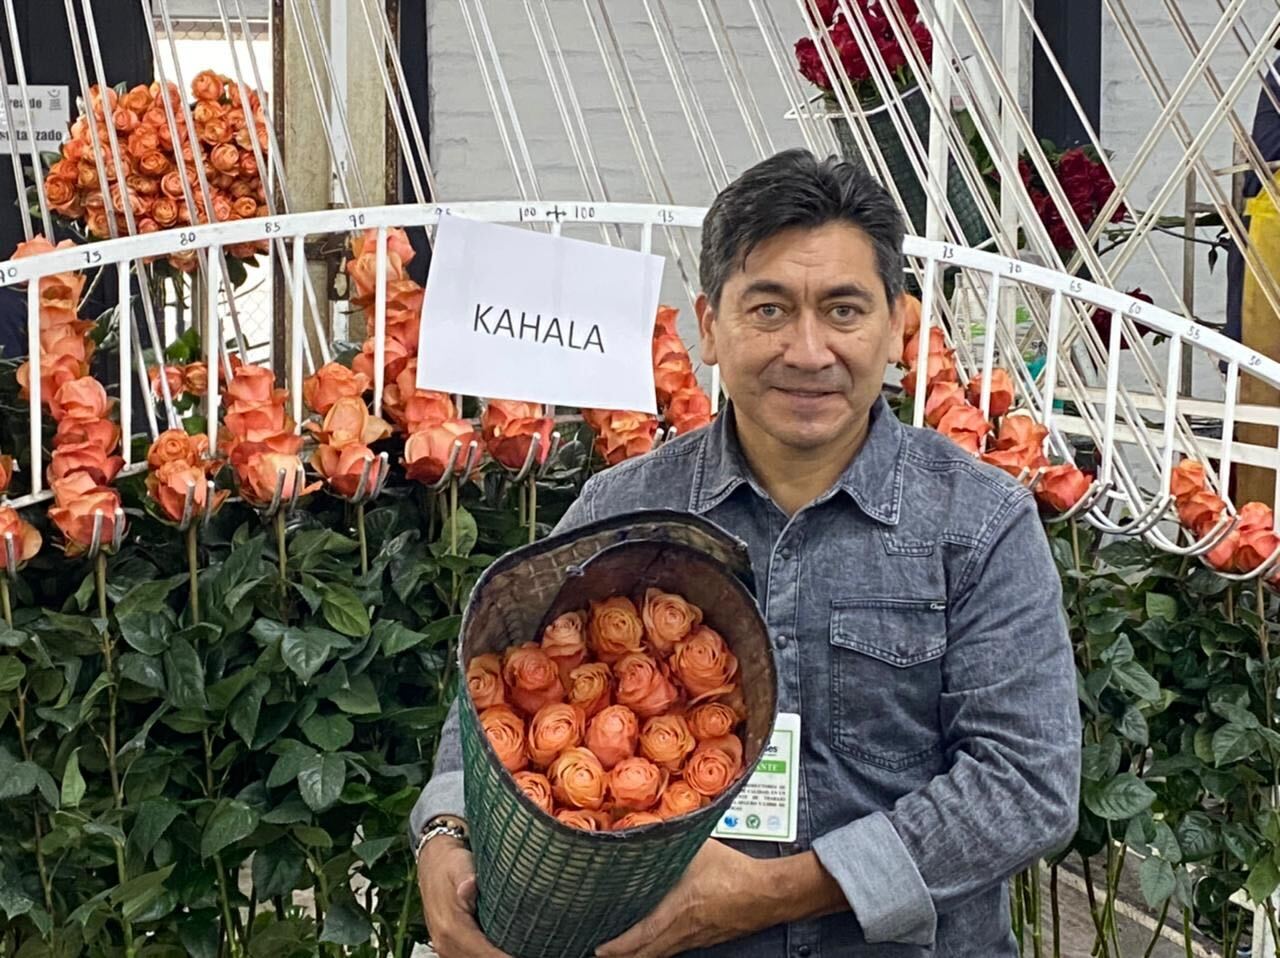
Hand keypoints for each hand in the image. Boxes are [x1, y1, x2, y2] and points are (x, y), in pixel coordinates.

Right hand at [418, 836, 510, 957]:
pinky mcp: (449, 947)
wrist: (433, 863)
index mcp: (450, 925)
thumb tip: (469, 885)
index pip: (482, 952)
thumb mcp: (459, 864)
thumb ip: (465, 877)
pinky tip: (503, 951)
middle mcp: (445, 942)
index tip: (520, 955)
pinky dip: (486, 956)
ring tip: (520, 951)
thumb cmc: (451, 863)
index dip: (503, 957)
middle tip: (530, 952)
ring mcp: (445, 947)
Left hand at [594, 840, 765, 957]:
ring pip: (662, 953)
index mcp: (679, 909)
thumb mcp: (701, 849)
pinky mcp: (707, 939)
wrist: (769, 894)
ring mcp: (696, 938)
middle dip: (623, 956)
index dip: (619, 946)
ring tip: (621, 952)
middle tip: (602, 954)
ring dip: (640, 955)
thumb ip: (676, 840)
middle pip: (647, 953)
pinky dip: (659, 949)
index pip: (642, 935)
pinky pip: (676, 948)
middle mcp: (685, 930)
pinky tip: (655, 944)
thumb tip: (653, 828)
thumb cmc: (737, 873)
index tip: (601, 948)